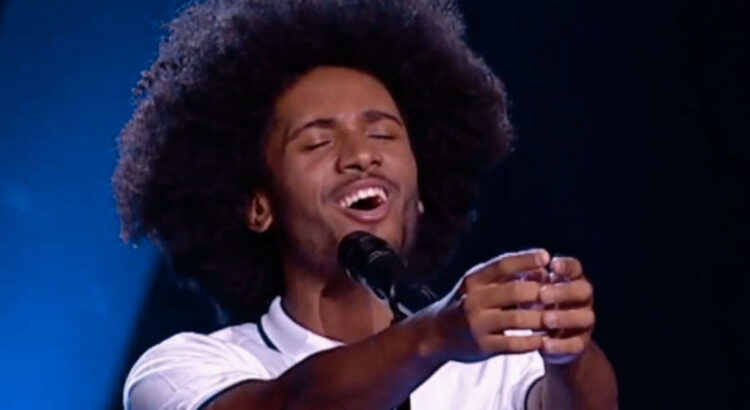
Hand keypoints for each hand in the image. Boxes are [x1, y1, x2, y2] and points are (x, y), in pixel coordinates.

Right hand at [434, 249, 549, 362]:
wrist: (435, 334)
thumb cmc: (465, 304)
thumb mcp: (477, 285)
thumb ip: (505, 277)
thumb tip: (542, 267)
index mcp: (472, 280)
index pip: (502, 264)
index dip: (526, 259)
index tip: (546, 256)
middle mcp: (473, 300)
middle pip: (515, 291)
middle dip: (540, 292)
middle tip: (557, 293)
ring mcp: (477, 324)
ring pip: (518, 319)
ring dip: (540, 318)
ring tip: (555, 317)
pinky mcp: (482, 346)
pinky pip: (514, 344)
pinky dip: (532, 341)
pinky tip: (543, 339)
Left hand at [539, 256, 594, 364]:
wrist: (546, 339)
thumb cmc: (536, 305)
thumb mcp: (531, 291)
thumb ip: (530, 280)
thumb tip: (523, 269)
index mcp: (571, 280)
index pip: (575, 268)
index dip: (566, 265)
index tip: (552, 265)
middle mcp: (583, 299)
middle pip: (584, 290)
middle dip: (564, 292)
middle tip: (542, 295)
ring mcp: (585, 321)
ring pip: (586, 317)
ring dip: (565, 318)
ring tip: (545, 319)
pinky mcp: (581, 343)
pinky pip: (577, 344)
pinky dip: (560, 345)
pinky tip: (544, 343)